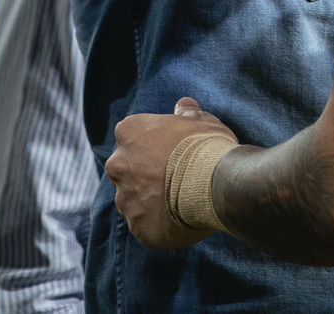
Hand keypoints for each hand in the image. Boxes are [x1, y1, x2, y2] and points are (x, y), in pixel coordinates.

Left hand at [106, 97, 236, 249]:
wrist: (215, 185)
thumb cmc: (206, 146)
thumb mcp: (202, 120)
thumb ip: (187, 113)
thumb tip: (183, 105)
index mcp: (129, 133)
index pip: (133, 136)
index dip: (153, 143)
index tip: (171, 149)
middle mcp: (118, 165)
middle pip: (127, 169)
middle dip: (145, 173)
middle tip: (175, 176)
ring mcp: (124, 199)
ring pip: (134, 199)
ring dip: (151, 199)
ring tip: (181, 200)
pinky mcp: (136, 227)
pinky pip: (145, 224)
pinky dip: (159, 223)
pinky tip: (181, 218)